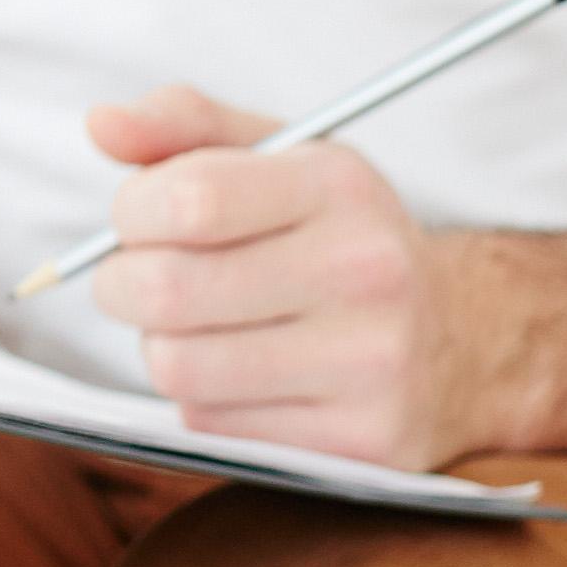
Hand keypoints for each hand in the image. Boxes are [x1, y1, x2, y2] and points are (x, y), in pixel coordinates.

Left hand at [80, 85, 521, 472]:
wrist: (466, 341)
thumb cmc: (342, 238)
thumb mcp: (283, 158)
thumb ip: (185, 127)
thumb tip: (100, 125)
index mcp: (338, 188)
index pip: (189, 199)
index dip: (130, 212)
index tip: (134, 219)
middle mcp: (364, 272)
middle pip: (168, 290)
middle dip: (122, 284)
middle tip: (138, 279)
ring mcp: (367, 364)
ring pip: (179, 366)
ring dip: (161, 346)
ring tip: (196, 325)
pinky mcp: (358, 442)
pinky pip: (213, 425)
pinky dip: (202, 400)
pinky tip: (244, 374)